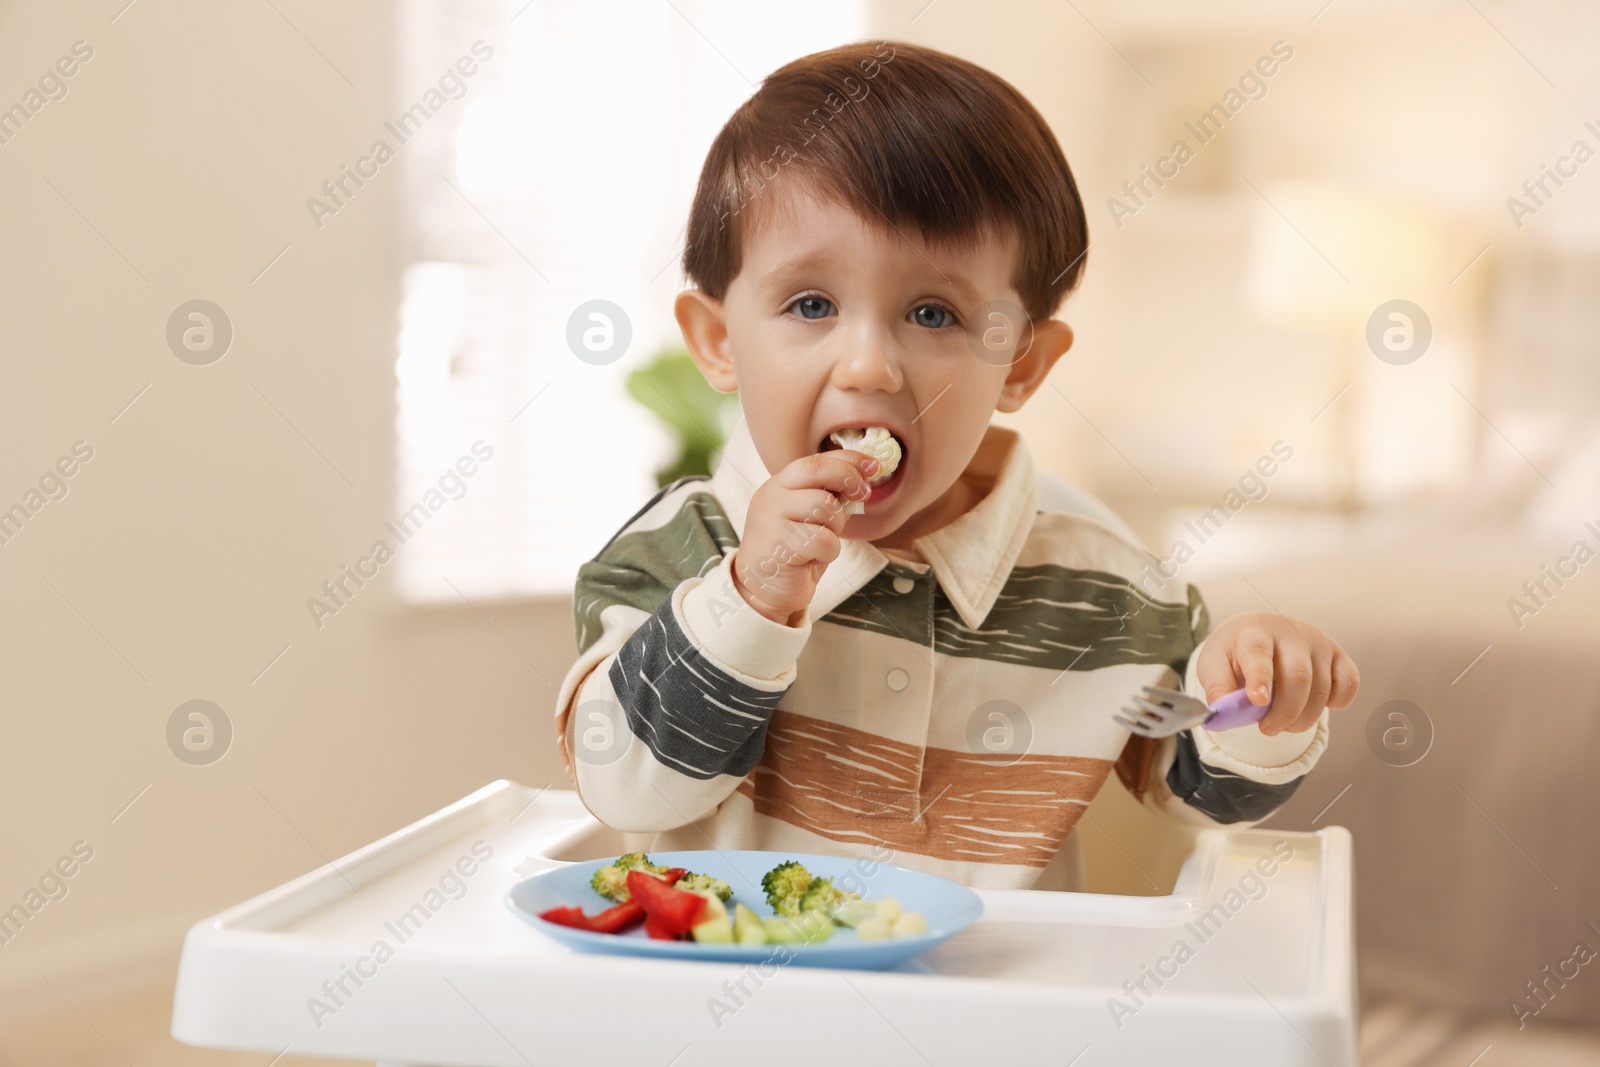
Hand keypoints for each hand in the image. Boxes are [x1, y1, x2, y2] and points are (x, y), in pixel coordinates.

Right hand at [732, 451, 876, 624]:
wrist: (763, 591)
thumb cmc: (794, 554)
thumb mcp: (812, 520)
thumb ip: (829, 499)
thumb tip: (862, 482)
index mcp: (780, 485)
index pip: (815, 461)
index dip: (848, 460)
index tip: (873, 466)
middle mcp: (772, 495)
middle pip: (818, 471)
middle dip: (848, 479)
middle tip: (862, 495)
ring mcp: (771, 517)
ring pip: (825, 506)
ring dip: (835, 527)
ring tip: (822, 542)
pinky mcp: (778, 544)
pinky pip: (822, 540)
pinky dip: (828, 552)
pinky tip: (812, 560)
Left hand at [1195, 612, 1359, 735]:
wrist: (1254, 634)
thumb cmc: (1232, 655)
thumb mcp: (1213, 667)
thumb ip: (1218, 690)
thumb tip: (1222, 714)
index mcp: (1253, 633)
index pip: (1258, 654)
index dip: (1260, 678)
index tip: (1258, 700)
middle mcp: (1289, 633)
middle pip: (1298, 678)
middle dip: (1284, 713)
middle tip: (1267, 729)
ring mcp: (1317, 642)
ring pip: (1322, 689)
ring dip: (1304, 718)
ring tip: (1282, 723)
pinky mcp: (1337, 654)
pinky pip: (1349, 684)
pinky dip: (1336, 703)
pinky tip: (1311, 706)